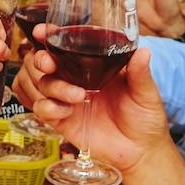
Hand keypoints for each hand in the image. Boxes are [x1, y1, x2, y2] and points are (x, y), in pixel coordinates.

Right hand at [13, 35, 171, 172]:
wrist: (140, 151)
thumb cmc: (144, 117)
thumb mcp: (145, 92)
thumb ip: (140, 73)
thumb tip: (143, 51)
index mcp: (92, 65)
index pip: (63, 46)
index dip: (48, 37)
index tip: (42, 32)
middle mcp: (74, 78)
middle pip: (40, 62)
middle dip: (39, 60)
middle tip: (50, 65)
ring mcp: (65, 99)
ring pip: (40, 83)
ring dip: (51, 86)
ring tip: (77, 96)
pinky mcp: (61, 120)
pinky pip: (41, 108)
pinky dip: (48, 107)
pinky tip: (65, 111)